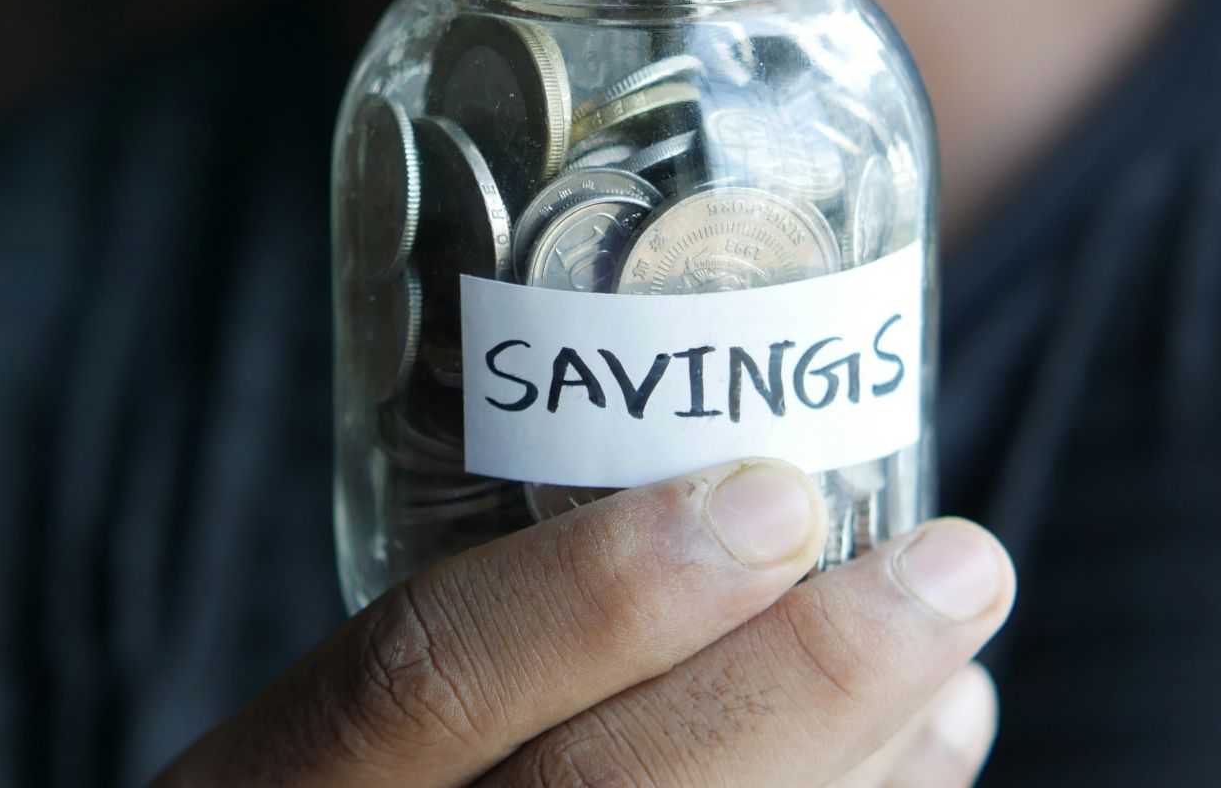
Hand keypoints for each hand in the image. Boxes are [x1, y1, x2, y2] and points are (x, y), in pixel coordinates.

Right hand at [158, 459, 1014, 785]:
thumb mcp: (331, 718)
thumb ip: (452, 636)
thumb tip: (714, 465)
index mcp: (263, 779)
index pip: (417, 674)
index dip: (596, 588)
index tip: (769, 495)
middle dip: (804, 686)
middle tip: (954, 568)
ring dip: (868, 772)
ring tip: (957, 670)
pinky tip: (920, 764)